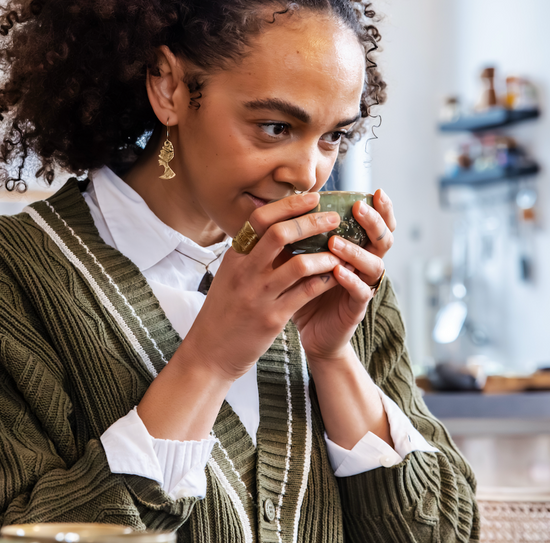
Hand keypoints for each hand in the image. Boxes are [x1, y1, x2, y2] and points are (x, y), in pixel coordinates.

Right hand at [181, 192, 343, 381]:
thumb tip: (274, 225)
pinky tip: (335, 277)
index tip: (313, 197)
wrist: (209, 353)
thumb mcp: (230, 276)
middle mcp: (245, 272)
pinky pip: (306, 293)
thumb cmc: (224, 312)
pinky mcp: (272, 318)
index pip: (260, 218)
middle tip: (334, 218)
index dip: (289, 205)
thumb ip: (250, 254)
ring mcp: (259, 295)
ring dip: (325, 255)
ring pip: (299, 264)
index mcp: (235, 257)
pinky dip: (324, 281)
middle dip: (312, 222)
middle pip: (281, 234)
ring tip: (340, 251)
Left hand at [291, 189, 396, 362]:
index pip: (377, 224)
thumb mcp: (305, 257)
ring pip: (373, 265)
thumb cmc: (309, 288)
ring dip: (355, 251)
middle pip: (384, 239)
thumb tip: (288, 203)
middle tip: (359, 208)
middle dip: (374, 222)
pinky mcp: (356, 308)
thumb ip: (306, 235)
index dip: (382, 209)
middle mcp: (366, 265)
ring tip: (335, 242)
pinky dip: (350, 280)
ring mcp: (365, 286)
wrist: (312, 331)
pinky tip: (338, 271)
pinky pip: (360, 292)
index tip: (377, 191)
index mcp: (358, 248)